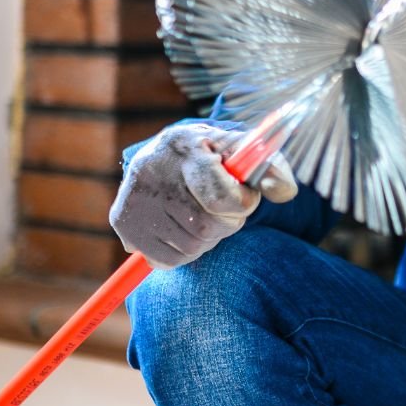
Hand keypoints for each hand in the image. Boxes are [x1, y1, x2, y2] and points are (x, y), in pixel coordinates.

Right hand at [109, 124, 297, 268]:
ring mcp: (133, 197)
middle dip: (225, 224)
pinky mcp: (121, 220)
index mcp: (185, 144)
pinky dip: (183, 252)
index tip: (244, 197)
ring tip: (200, 214)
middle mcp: (151, 169)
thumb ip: (272, 169)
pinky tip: (180, 227)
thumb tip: (284, 192)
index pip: (221, 198)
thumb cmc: (216, 155)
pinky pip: (166, 260)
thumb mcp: (246, 151)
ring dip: (206, 240)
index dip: (242, 205)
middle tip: (222, 208)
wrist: (169, 152)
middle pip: (206, 228)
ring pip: (189, 247)